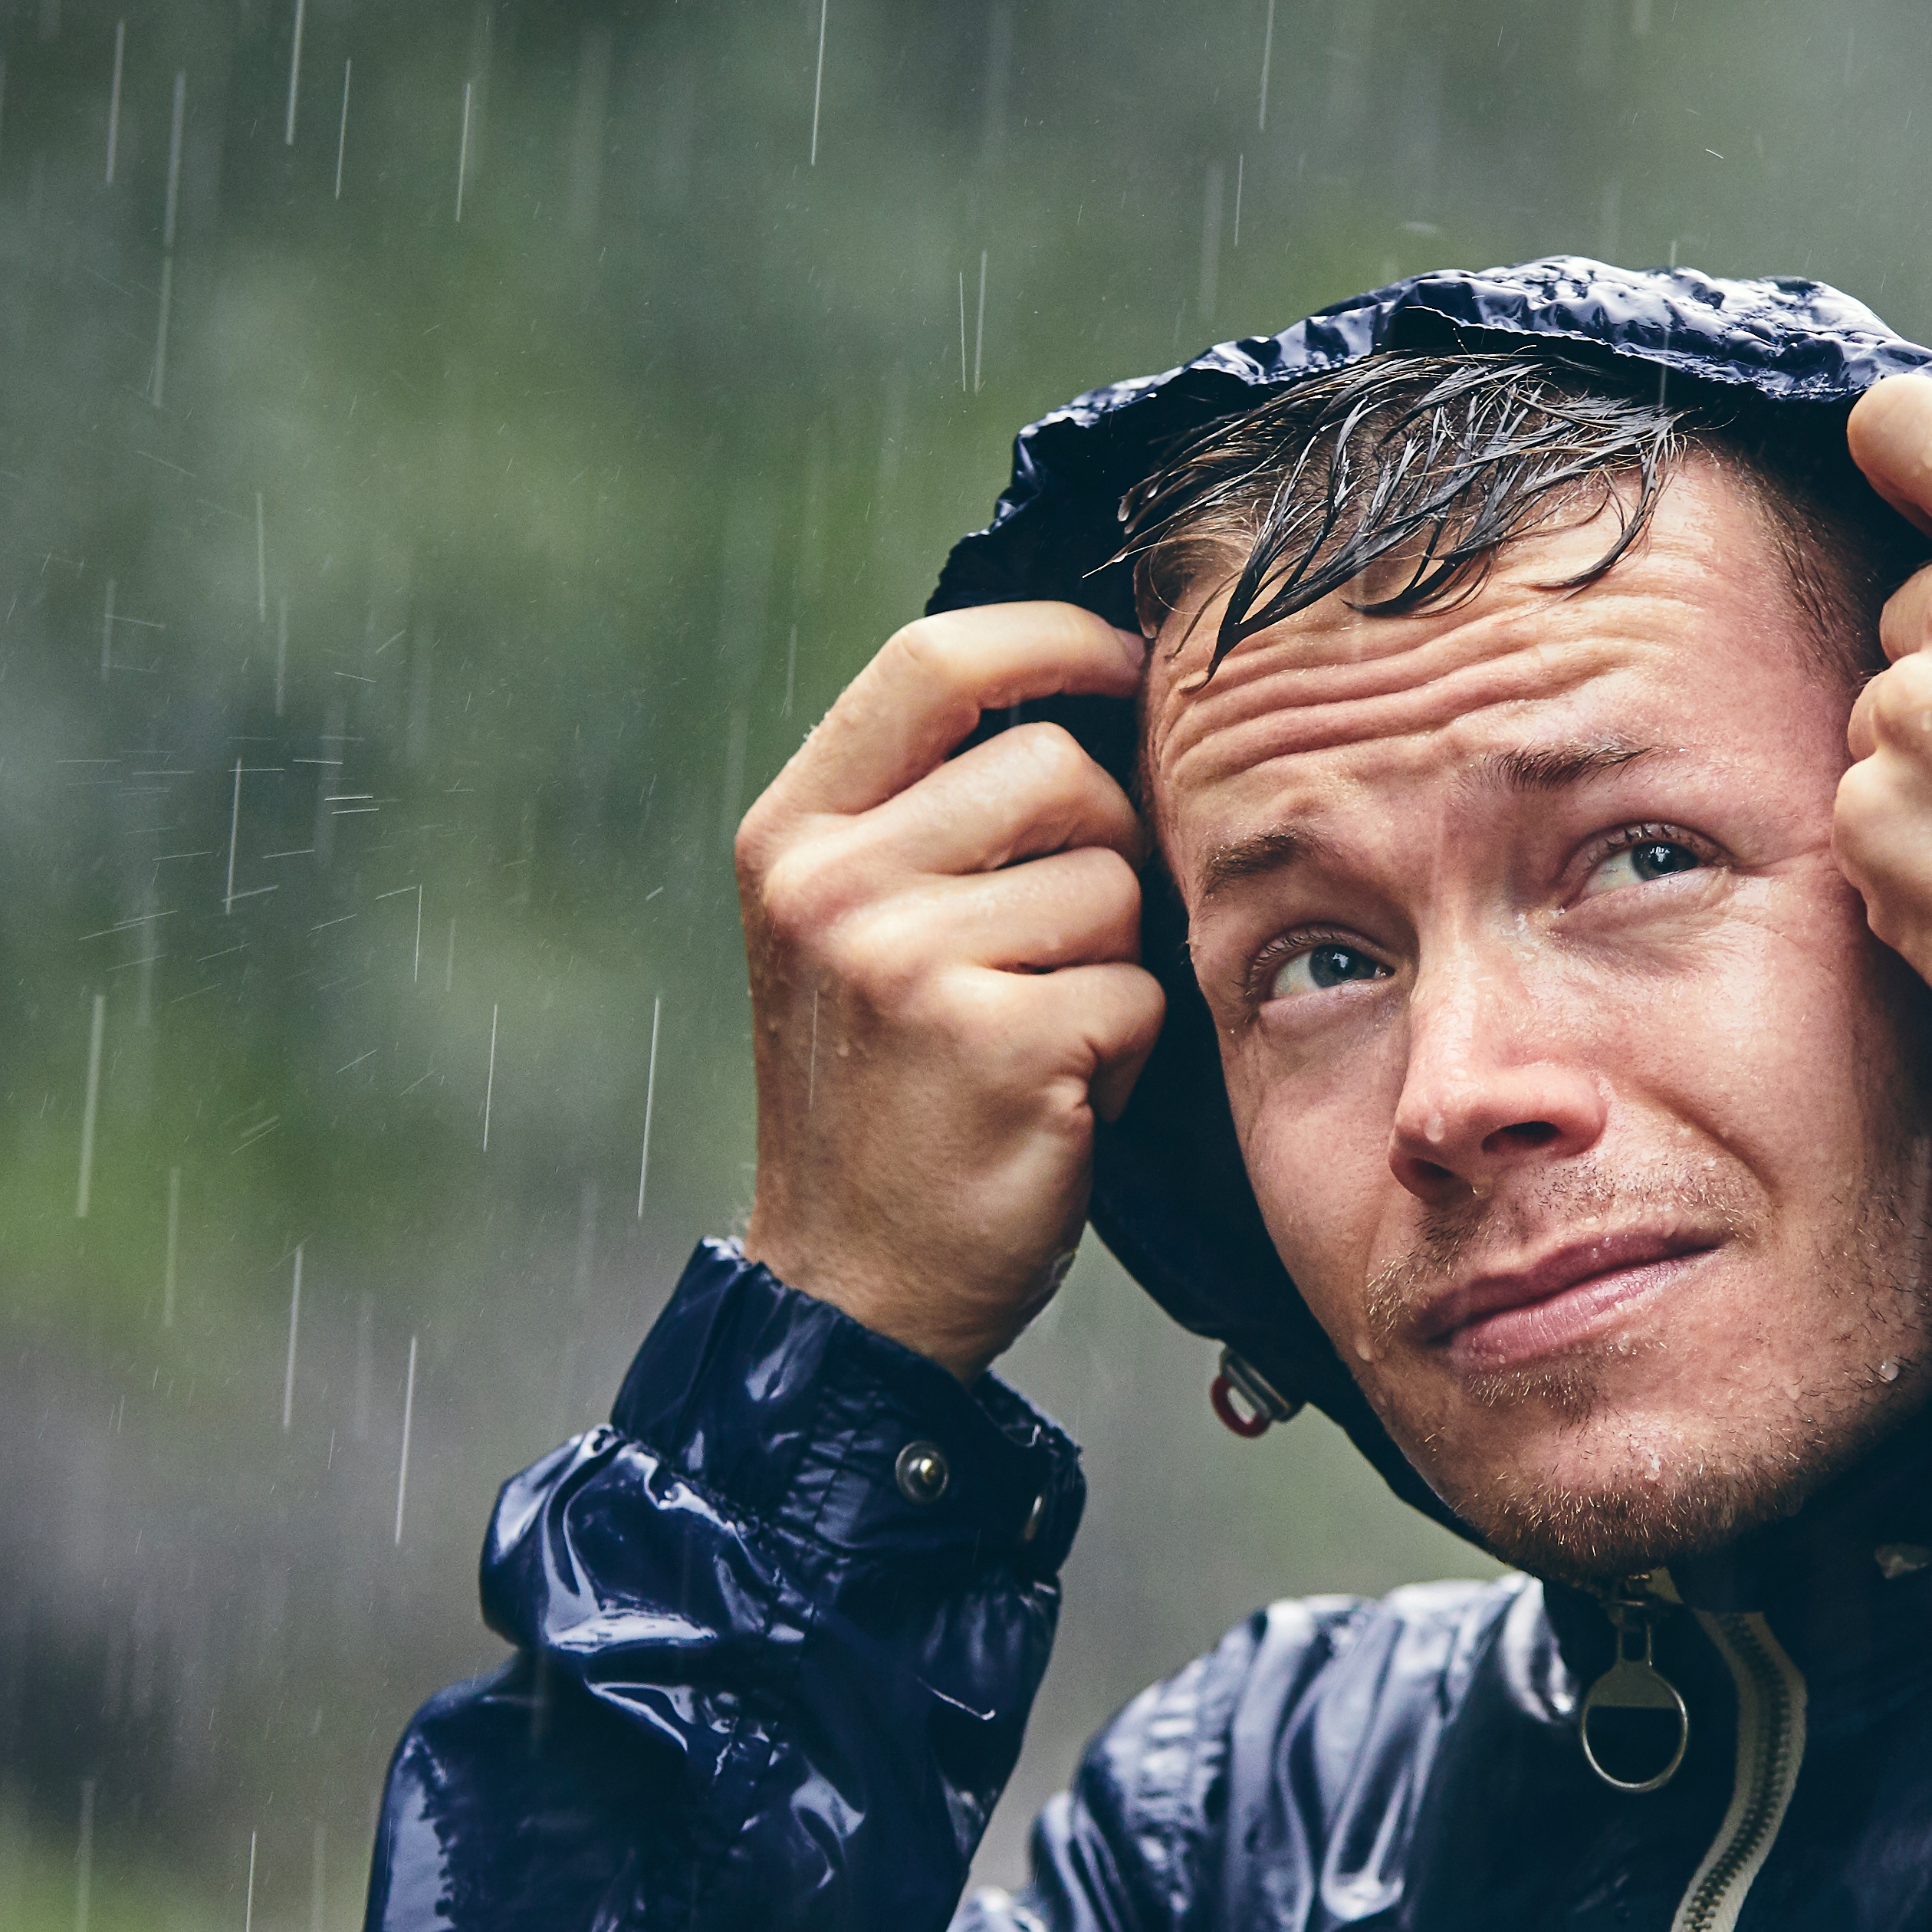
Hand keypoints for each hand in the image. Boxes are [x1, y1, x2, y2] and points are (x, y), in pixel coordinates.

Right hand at [733, 604, 1166, 1376]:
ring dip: (1115, 962)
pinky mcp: (996, 1043)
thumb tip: (1090, 683)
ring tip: (1045, 1036)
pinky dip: (1128, 1054)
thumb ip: (930, 812)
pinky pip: (1140, 992)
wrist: (853, 1291)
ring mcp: (906, 961)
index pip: (932, 658)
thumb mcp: (856, 932)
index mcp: (791, 835)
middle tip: (1059, 952)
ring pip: (1114, 882)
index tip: (1125, 665)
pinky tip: (1060, 1101)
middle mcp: (831, 884)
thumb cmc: (887, 1100)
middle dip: (1101, 849)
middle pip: (1055, 767)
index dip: (1052, 640)